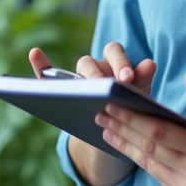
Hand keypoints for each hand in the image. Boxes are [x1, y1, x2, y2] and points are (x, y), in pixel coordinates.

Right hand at [28, 42, 156, 95]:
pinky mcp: (62, 91)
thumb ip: (143, 80)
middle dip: (99, 72)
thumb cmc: (130, 107)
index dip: (121, 62)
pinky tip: (35, 54)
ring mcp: (78, 78)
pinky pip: (47, 74)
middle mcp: (95, 66)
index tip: (128, 78)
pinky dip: (40, 64)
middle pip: (93, 59)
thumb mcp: (139, 97)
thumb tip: (150, 63)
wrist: (115, 132)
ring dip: (80, 75)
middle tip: (112, 85)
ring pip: (77, 68)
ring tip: (87, 91)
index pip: (114, 52)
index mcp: (114, 63)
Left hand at [96, 73, 185, 185]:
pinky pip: (155, 175)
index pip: (159, 132)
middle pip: (148, 147)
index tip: (112, 104)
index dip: (132, 118)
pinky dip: (139, 159)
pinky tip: (126, 145)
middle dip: (121, 128)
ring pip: (147, 164)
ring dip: (124, 145)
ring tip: (106, 128)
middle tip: (100, 113)